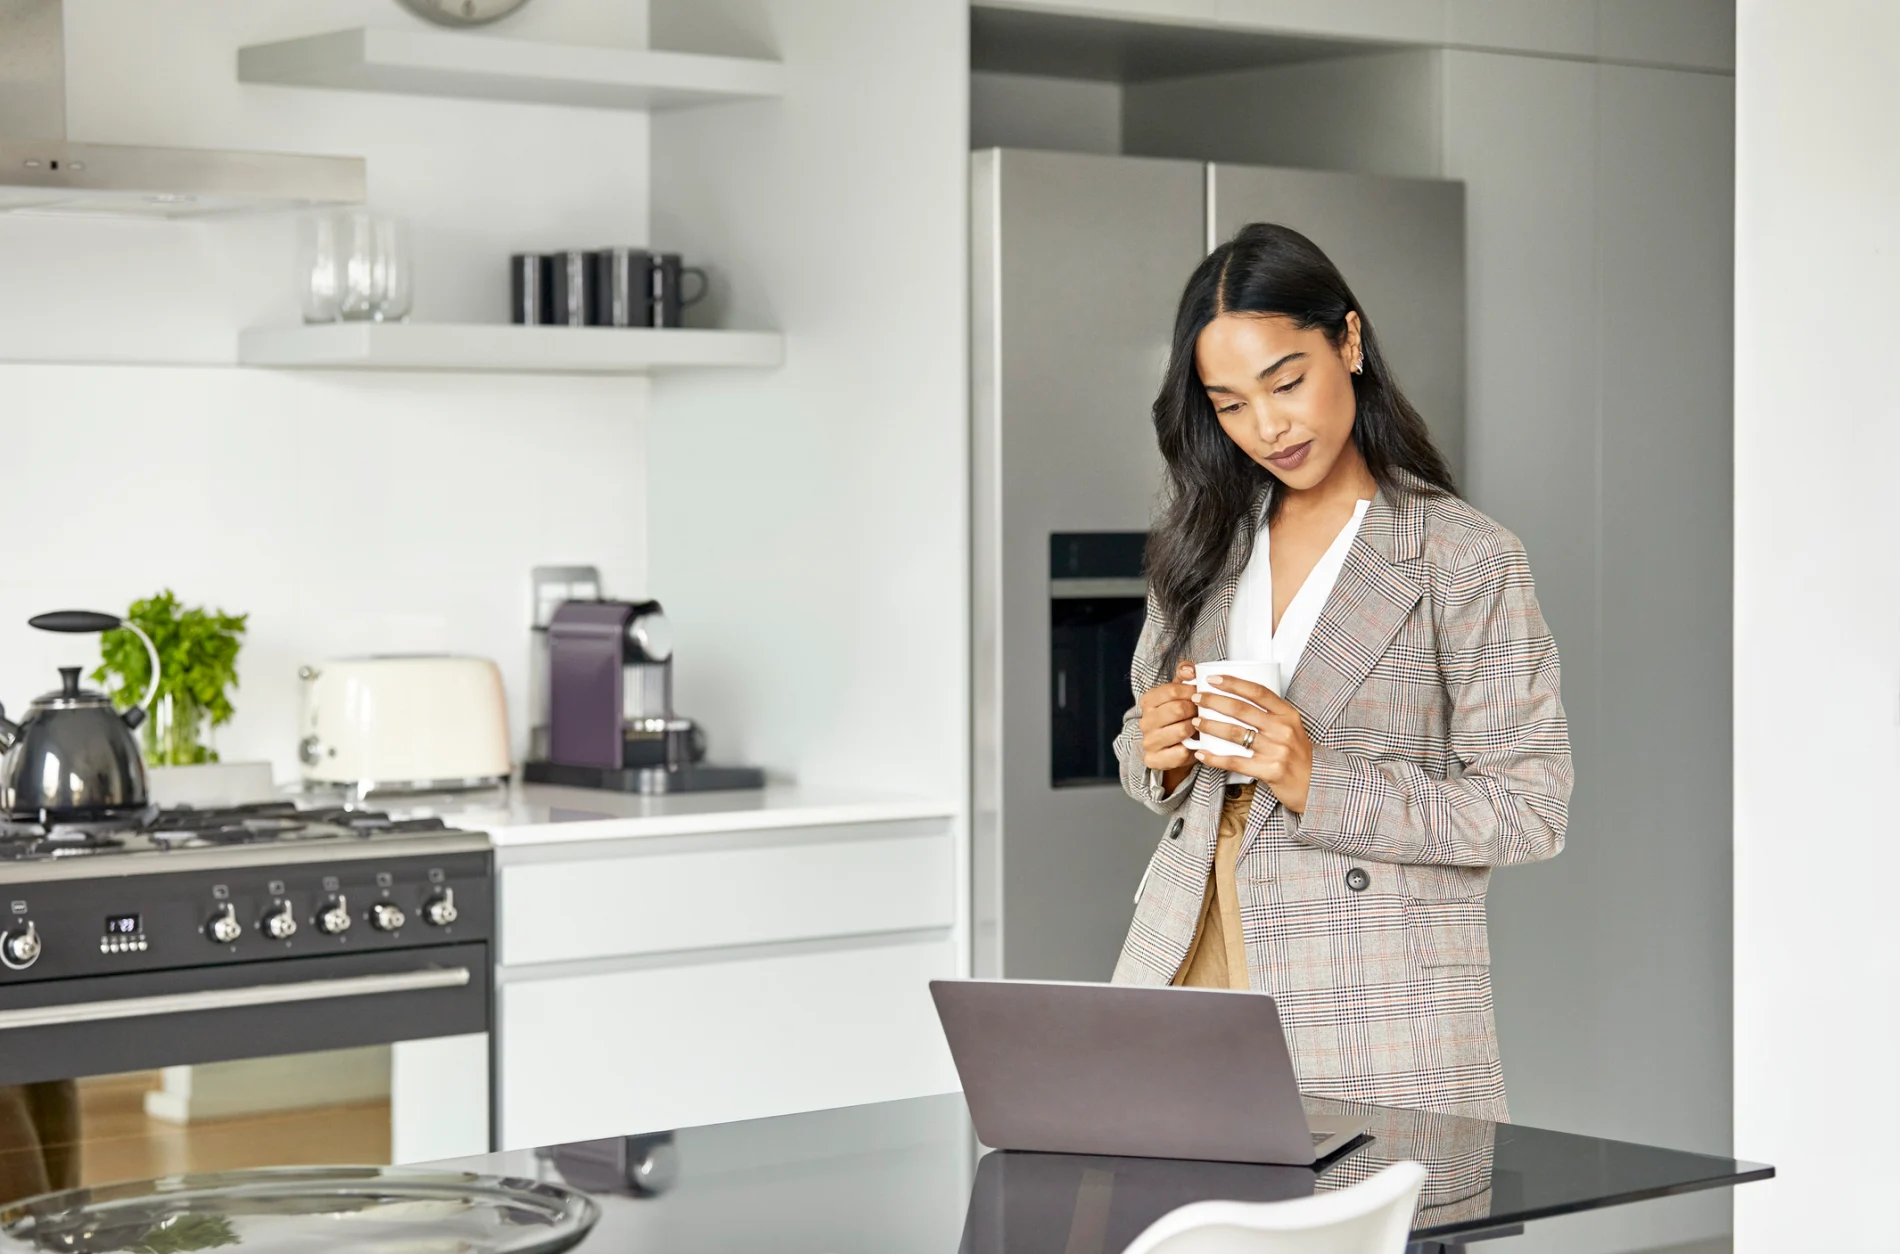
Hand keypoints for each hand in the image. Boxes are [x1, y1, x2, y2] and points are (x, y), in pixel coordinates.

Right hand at [1138, 662, 1198, 791]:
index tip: (1203, 695)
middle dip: (1197, 710)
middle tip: (1205, 713)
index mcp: (1148, 701)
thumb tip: (1190, 669)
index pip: (1172, 690)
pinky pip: (1180, 753)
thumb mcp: (1182, 694)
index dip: (1193, 691)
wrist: (1176, 750)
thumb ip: (1185, 676)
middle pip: (1177, 709)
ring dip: (1197, 729)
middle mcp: (1144, 721)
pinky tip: (1196, 746)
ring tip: (1202, 728)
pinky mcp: (1153, 760)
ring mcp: (1148, 741)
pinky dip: (1193, 750)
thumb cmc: (1182, 718)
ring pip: (1181, 730)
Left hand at [1191, 674, 1314, 812]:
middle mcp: (1283, 729)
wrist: (1314, 783)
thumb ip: (1269, 714)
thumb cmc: (1297, 754)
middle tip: (1197, 698)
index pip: (1258, 692)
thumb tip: (1236, 699)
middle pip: (1242, 709)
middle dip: (1214, 701)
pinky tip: (1202, 754)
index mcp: (1287, 714)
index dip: (1233, 683)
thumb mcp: (1290, 727)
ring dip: (1211, 726)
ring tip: (1196, 722)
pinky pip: (1236, 762)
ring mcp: (1277, 750)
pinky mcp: (1270, 770)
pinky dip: (1215, 758)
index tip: (1213, 678)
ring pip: (1236, 734)